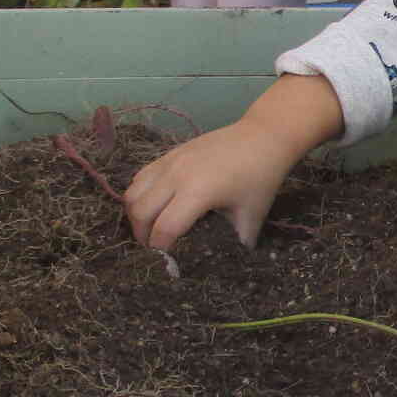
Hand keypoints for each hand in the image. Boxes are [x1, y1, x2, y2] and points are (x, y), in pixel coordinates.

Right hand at [124, 121, 296, 252]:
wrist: (263, 135)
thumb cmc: (261, 176)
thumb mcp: (253, 214)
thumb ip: (238, 241)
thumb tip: (230, 261)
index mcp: (197, 192)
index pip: (164, 228)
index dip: (160, 249)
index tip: (165, 259)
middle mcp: (176, 176)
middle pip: (140, 211)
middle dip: (142, 235)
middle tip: (153, 247)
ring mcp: (170, 161)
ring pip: (133, 192)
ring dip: (136, 214)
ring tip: (149, 227)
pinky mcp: (169, 153)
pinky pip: (141, 176)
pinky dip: (139, 194)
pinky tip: (153, 204)